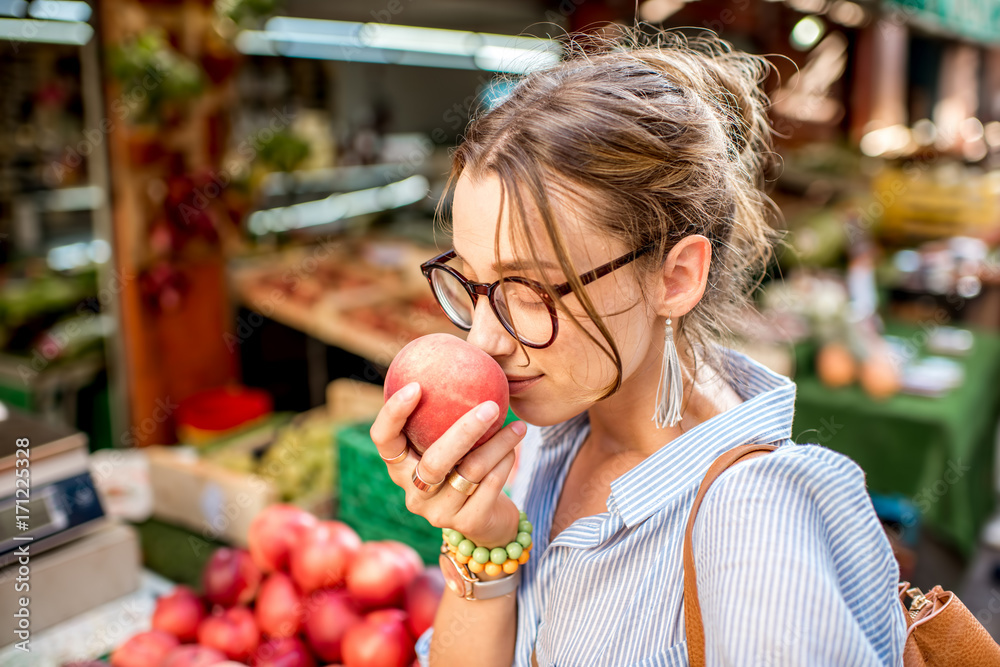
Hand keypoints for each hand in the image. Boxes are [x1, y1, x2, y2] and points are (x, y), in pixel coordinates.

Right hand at [370, 382, 525, 547]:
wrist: (487, 520)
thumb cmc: (465, 466)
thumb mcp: (449, 441)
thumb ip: (445, 412)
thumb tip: (462, 355)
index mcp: (400, 466)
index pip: (383, 439)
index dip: (394, 414)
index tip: (416, 385)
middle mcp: (413, 492)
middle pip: (434, 462)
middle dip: (464, 431)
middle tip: (491, 406)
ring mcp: (438, 512)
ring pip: (470, 471)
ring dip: (498, 444)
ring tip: (518, 424)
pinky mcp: (467, 523)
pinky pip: (490, 485)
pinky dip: (506, 462)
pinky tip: (516, 445)